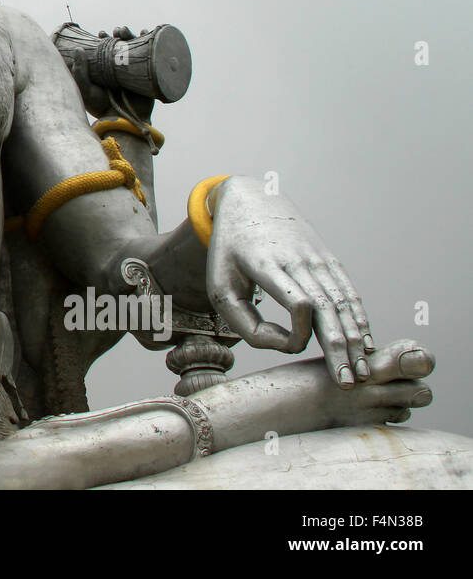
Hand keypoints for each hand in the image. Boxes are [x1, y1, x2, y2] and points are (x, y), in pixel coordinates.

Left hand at [205, 175, 375, 388]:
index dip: (301, 328)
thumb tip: (286, 345)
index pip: (296, 299)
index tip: (295, 345)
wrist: (250, 202)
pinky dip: (360, 320)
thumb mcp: (219, 285)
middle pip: (327, 308)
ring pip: (343, 303)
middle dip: (340, 348)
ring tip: (361, 372)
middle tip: (347, 382)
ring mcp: (318, 259)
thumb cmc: (229, 251)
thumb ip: (244, 324)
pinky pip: (348, 293)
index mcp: (266, 264)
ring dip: (355, 340)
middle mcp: (298, 260)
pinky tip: (366, 344)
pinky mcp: (329, 260)